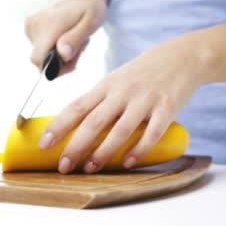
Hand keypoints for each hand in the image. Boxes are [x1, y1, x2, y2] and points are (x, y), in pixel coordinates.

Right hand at [24, 0, 106, 73]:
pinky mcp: (30, 26)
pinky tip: (68, 33)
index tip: (74, 60)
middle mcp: (34, 25)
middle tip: (81, 45)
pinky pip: (41, 46)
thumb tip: (61, 55)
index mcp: (47, 25)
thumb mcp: (91, 21)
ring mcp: (30, 25)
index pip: (38, 60)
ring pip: (43, 54)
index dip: (55, 68)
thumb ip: (75, 38)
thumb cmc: (91, 4)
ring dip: (61, 52)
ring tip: (76, 36)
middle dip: (62, 60)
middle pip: (42, 60)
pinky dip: (56, 46)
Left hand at [39, 35, 210, 173]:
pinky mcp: (166, 108)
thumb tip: (73, 128)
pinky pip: (151, 133)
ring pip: (120, 130)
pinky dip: (139, 149)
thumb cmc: (142, 74)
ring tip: (90, 168)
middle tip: (63, 166)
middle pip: (93, 122)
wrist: (181, 57)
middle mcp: (122, 92)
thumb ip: (99, 101)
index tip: (43, 143)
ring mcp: (145, 100)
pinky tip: (128, 162)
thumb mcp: (116, 81)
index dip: (58, 126)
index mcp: (106, 85)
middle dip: (75, 146)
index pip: (76, 107)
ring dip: (103, 152)